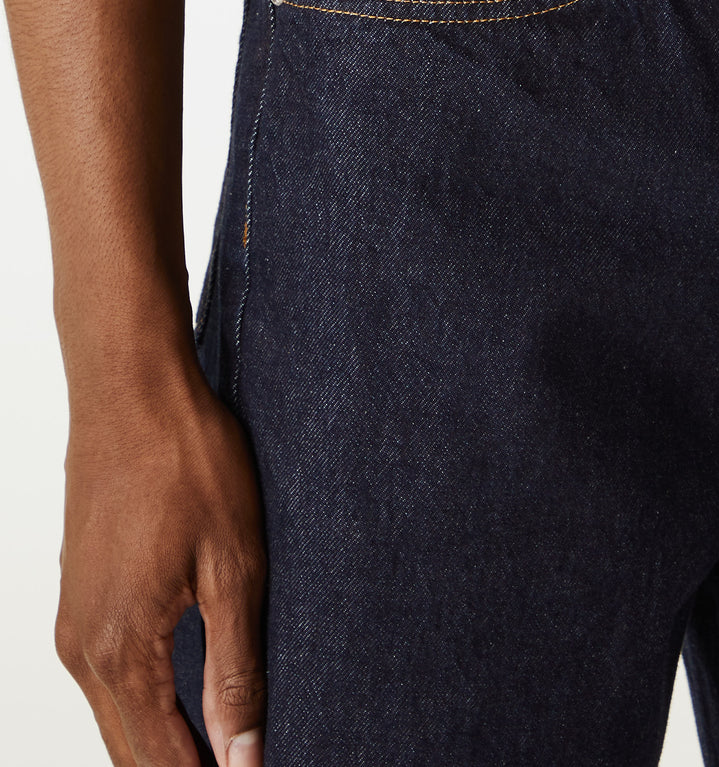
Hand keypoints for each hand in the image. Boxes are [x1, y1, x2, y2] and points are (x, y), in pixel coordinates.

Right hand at [54, 357, 266, 766]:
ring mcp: (74, 621)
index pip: (164, 764)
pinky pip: (110, 678)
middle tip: (244, 766)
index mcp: (123, 649)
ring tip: (226, 748)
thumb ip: (236, 668)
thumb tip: (244, 758)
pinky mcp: (80, 596)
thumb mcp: (234, 565)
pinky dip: (148, 703)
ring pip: (119, 719)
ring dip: (167, 743)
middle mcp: (84, 648)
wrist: (131, 390)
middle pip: (133, 754)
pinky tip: (192, 697)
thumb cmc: (188, 462)